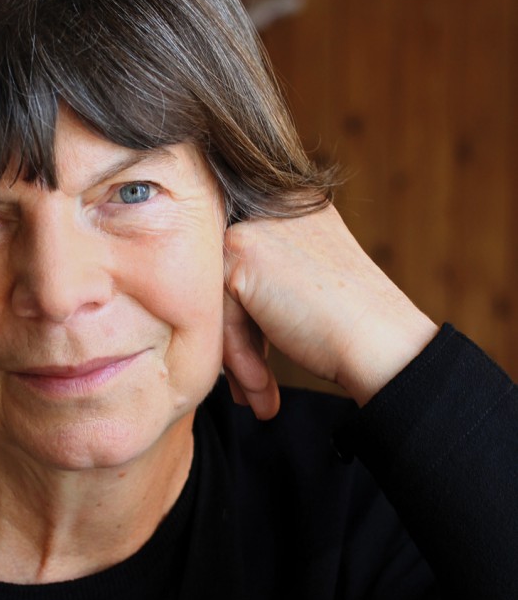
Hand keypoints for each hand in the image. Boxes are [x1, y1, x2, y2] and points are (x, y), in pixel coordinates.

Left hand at [222, 204, 438, 417]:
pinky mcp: (240, 252)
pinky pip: (218, 313)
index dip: (248, 318)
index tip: (260, 358)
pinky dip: (238, 355)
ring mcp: (255, 223)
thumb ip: (269, 275)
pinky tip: (262, 386)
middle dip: (238, 338)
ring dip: (238, 354)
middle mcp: (274, 204)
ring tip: (258, 394)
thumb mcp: (307, 281)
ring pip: (219, 300)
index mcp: (294, 206)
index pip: (245, 263)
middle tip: (252, 384)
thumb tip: (219, 303)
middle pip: (227, 281)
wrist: (380, 342)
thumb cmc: (353, 325)